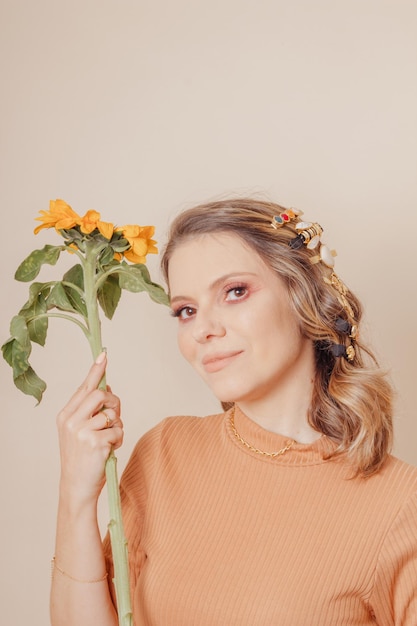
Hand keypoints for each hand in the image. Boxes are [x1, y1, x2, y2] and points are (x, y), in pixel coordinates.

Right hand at [56, 352, 122, 505]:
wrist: (76, 486)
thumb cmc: (82, 457)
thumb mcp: (79, 431)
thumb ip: (90, 410)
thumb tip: (107, 388)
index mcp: (66, 415)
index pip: (84, 387)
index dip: (96, 371)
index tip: (103, 355)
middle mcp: (71, 421)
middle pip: (102, 395)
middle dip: (115, 403)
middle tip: (115, 417)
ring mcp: (82, 432)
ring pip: (113, 414)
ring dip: (117, 426)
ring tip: (108, 439)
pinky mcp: (96, 443)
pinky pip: (118, 431)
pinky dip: (118, 440)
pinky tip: (109, 450)